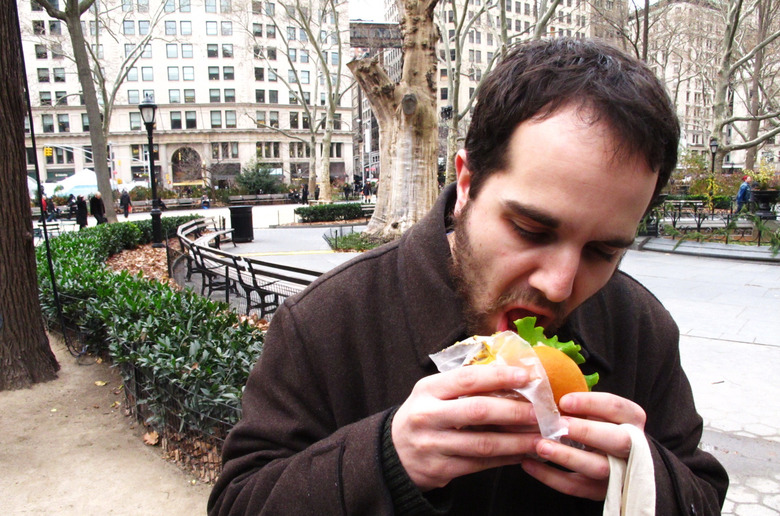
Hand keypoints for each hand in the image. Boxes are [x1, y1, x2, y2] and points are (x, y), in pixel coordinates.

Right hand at [392, 365, 539, 490]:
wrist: (394, 452)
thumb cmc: (424, 415)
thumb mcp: (433, 393)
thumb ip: (464, 386)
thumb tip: (512, 378)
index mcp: (427, 390)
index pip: (467, 379)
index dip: (499, 377)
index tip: (526, 376)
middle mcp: (427, 415)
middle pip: (478, 411)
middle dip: (515, 411)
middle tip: (541, 412)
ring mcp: (432, 444)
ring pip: (483, 443)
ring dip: (516, 441)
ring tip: (539, 437)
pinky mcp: (439, 469)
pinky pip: (479, 465)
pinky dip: (505, 459)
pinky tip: (521, 453)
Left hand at [520, 392, 646, 500]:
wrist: (617, 458)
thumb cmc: (598, 423)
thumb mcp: (598, 410)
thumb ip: (581, 403)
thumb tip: (545, 390)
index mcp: (631, 419)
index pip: (616, 407)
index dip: (591, 403)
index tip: (564, 400)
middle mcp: (632, 447)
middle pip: (617, 440)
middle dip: (586, 431)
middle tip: (557, 425)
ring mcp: (618, 472)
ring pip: (597, 467)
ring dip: (567, 456)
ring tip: (539, 445)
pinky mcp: (600, 491)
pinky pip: (576, 487)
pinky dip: (550, 476)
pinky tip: (528, 463)